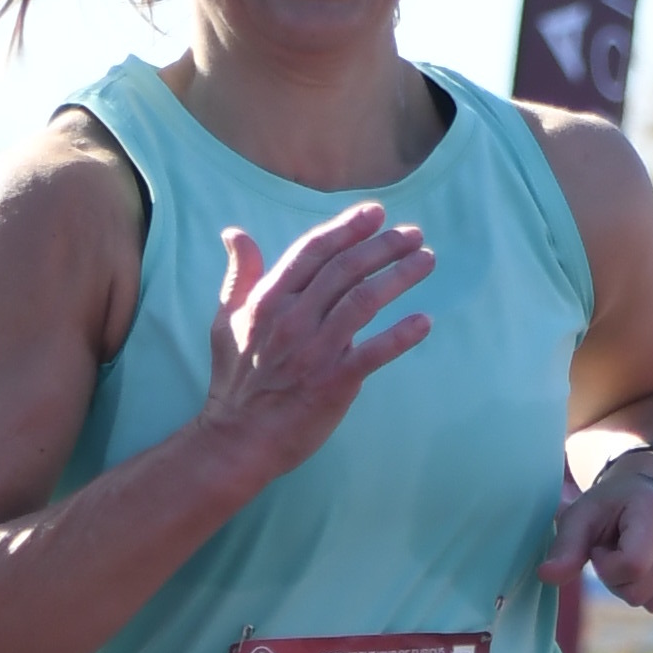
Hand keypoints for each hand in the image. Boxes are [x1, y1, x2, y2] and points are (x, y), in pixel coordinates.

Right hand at [198, 203, 434, 488]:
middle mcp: (292, 320)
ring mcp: (314, 351)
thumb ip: (240, 274)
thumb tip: (235, 233)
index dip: (346, 228)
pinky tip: (424, 321)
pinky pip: (375, 353)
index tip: (376, 213)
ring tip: (426, 261)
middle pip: (345, 269)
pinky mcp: (334, 382)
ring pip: (364, 301)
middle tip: (414, 234)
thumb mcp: (226, 320)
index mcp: (268, 300)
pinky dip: (401, 335)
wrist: (238, 439)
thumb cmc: (234, 379)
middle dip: (383, 246)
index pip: (313, 251)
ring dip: (400, 277)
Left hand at [548, 443, 652, 614]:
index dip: (607, 567)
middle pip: (642, 592)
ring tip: (638, 558)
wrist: (651, 491)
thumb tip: (545, 576)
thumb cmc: (609, 507)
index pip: (631, 568)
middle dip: (620, 582)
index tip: (602, 547)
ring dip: (639, 590)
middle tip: (619, 552)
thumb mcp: (580, 518)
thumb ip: (564, 547)